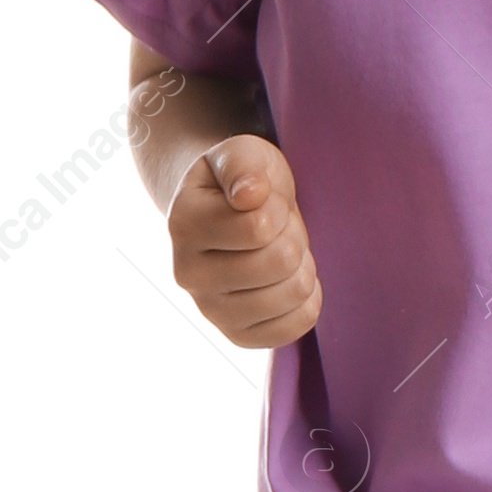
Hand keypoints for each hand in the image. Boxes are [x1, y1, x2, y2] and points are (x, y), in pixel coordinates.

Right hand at [167, 135, 321, 348]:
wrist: (233, 217)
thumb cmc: (244, 182)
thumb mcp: (243, 155)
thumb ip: (243, 164)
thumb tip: (249, 195)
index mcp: (183, 223)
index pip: (259, 225)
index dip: (279, 208)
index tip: (265, 202)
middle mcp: (187, 274)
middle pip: (280, 260)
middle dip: (293, 236)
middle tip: (278, 228)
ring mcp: (211, 311)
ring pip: (293, 292)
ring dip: (302, 265)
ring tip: (282, 250)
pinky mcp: (238, 336)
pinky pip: (297, 325)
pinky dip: (308, 298)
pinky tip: (288, 280)